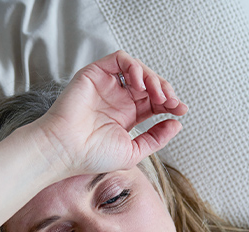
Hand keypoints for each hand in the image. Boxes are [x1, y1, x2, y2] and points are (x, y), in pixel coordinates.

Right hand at [35, 50, 187, 176]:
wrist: (67, 150)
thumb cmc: (92, 156)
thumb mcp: (134, 151)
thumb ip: (156, 138)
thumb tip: (176, 124)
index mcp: (126, 116)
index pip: (154, 101)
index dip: (170, 103)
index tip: (181, 110)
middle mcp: (118, 99)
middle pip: (150, 84)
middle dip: (166, 90)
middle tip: (172, 102)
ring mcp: (107, 85)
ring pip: (138, 70)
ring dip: (154, 78)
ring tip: (158, 94)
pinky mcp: (96, 73)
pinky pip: (121, 60)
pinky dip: (135, 67)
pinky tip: (139, 84)